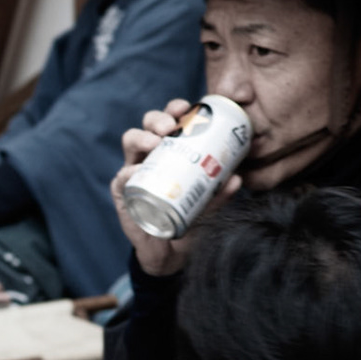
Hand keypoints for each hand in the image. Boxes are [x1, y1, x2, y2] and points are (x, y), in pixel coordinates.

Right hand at [110, 100, 241, 278]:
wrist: (171, 252)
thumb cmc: (188, 218)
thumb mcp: (208, 205)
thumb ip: (221, 193)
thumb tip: (238, 178)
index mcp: (171, 150)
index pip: (171, 120)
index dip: (175, 108)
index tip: (187, 107)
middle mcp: (150, 155)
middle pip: (148, 124)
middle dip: (158, 118)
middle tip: (170, 126)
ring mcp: (134, 171)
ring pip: (131, 141)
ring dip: (142, 136)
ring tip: (155, 142)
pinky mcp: (122, 191)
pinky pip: (122, 177)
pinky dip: (129, 171)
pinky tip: (138, 171)